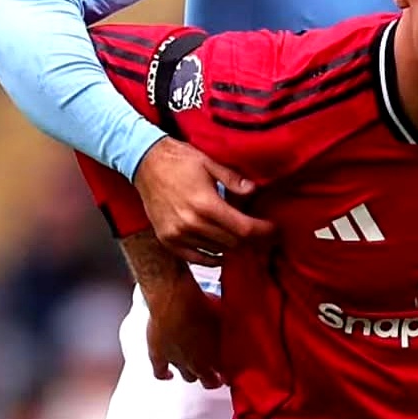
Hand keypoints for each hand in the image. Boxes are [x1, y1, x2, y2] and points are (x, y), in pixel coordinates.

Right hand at [133, 137, 273, 263]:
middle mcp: (192, 224)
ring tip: (237, 234)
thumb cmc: (179, 160)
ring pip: (217, 251)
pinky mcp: (167, 240)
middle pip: (233, 243)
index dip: (263, 231)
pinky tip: (219, 250)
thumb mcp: (210, 164)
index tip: (273, 229)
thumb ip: (233, 180)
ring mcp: (177, 234)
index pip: (244, 229)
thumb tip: (254, 191)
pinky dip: (211, 257)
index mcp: (206, 205)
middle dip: (249, 238)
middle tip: (258, 230)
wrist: (144, 162)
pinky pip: (196, 258)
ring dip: (230, 245)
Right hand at [145, 269, 225, 388]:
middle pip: (208, 381)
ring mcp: (178, 362)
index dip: (228, 374)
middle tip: (215, 377)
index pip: (225, 374)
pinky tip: (167, 375)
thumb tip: (234, 328)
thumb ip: (229, 329)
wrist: (175, 301)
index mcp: (216, 356)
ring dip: (192, 374)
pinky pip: (160, 373)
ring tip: (195, 370)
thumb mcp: (224, 317)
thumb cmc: (200, 305)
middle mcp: (198, 363)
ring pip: (188, 377)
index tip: (229, 373)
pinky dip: (164, 375)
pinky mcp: (159, 356)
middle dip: (212, 379)